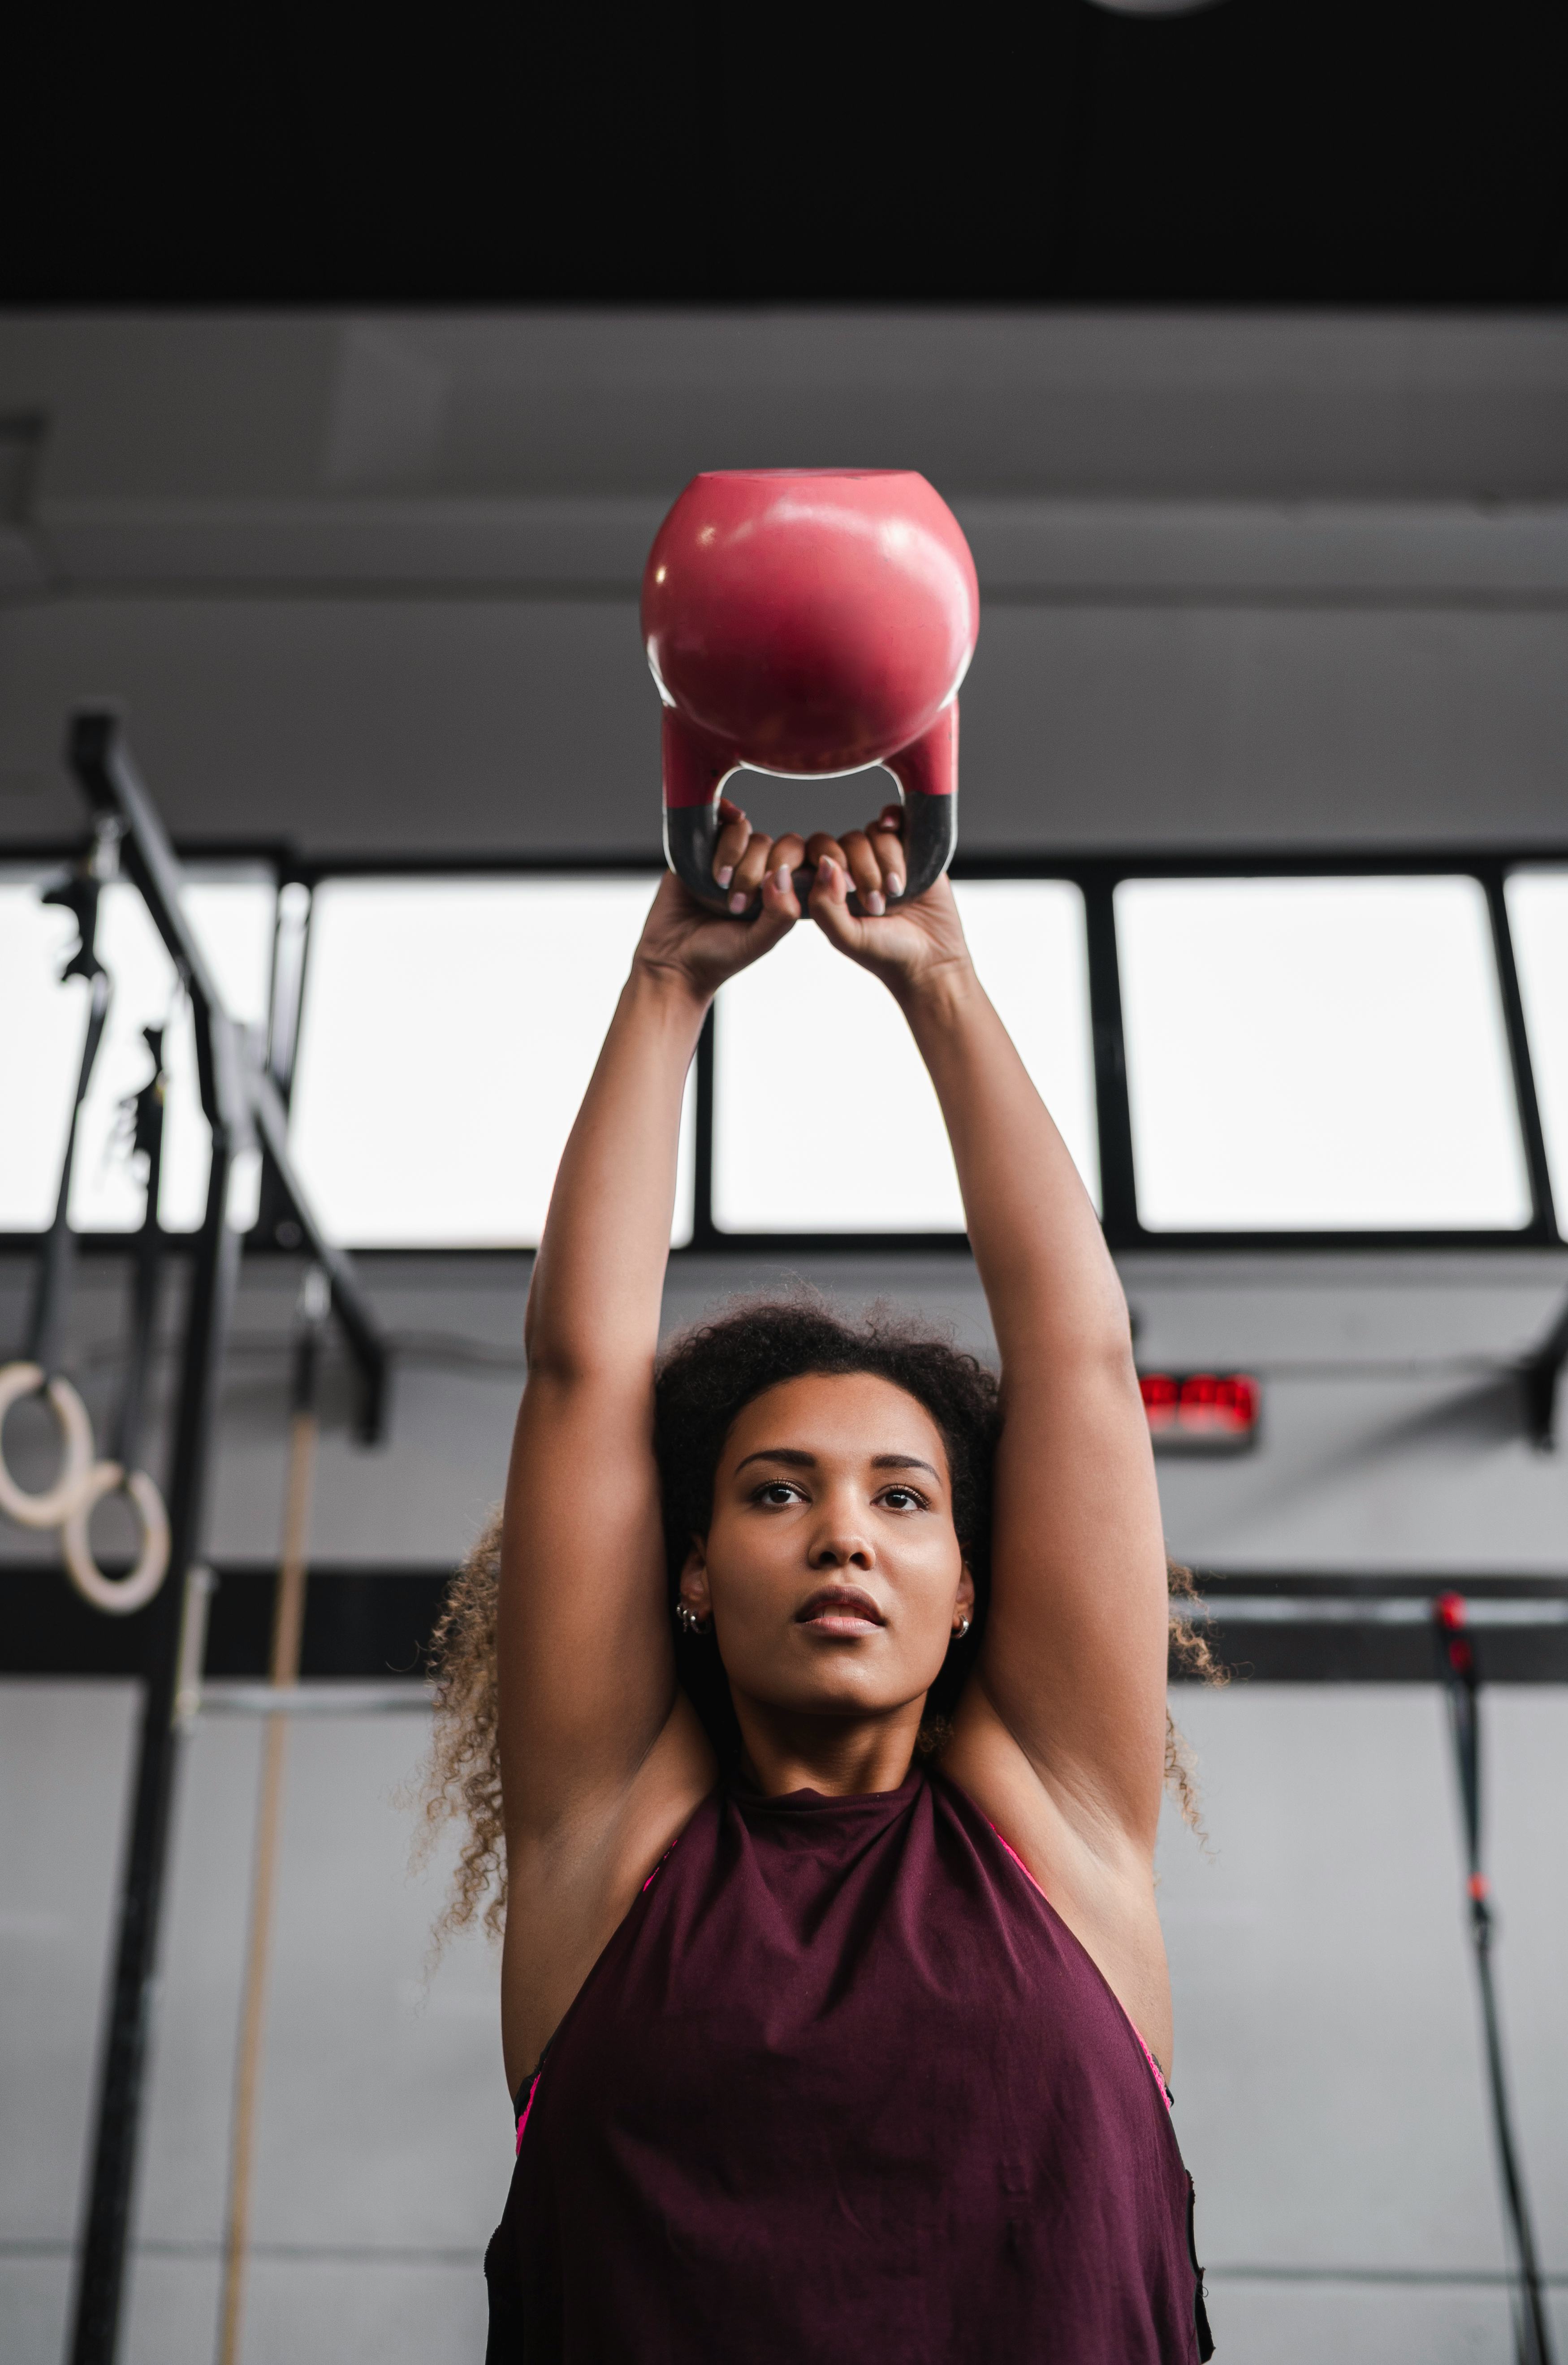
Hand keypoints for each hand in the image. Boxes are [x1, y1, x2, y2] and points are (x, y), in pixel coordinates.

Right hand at [633, 803, 800, 1000]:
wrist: (672, 960)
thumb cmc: (718, 956)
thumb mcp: (760, 942)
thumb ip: (782, 912)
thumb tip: (782, 873)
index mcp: (775, 892)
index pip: (794, 858)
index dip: (785, 865)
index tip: (766, 891)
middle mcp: (754, 872)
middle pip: (768, 844)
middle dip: (752, 871)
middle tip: (735, 904)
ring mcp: (726, 859)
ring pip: (742, 831)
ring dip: (732, 854)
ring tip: (719, 885)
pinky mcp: (697, 851)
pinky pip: (715, 822)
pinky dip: (720, 816)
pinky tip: (718, 822)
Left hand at [772, 802, 974, 998]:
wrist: (931, 960)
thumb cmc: (885, 953)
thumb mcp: (845, 936)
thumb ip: (825, 904)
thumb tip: (826, 863)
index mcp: (832, 887)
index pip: (819, 852)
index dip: (831, 861)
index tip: (848, 888)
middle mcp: (855, 869)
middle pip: (849, 841)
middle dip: (864, 870)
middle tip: (877, 904)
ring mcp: (883, 858)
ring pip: (874, 833)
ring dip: (886, 861)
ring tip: (896, 892)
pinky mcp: (912, 851)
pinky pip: (896, 820)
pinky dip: (892, 818)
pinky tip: (892, 827)